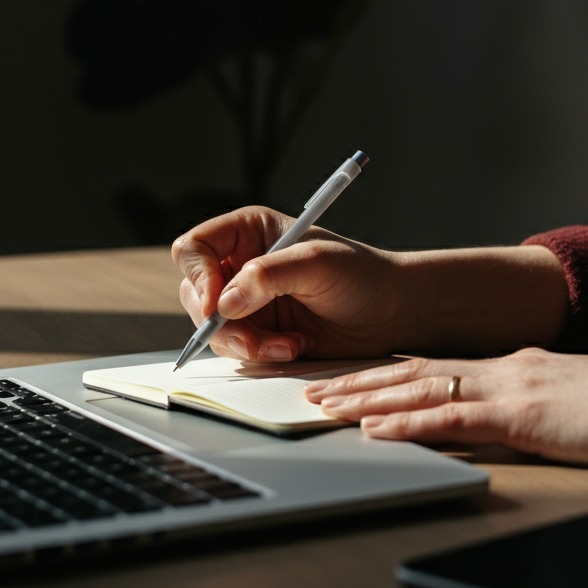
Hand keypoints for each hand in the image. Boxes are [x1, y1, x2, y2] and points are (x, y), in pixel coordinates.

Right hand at [172, 206, 405, 362]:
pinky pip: (237, 350)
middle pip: (196, 294)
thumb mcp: (318, 263)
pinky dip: (261, 354)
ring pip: (213, 328)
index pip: (194, 249)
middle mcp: (241, 265)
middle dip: (222, 322)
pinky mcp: (259, 333)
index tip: (218, 304)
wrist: (392, 313)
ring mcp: (248, 302)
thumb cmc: (362, 275)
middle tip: (253, 338)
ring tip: (290, 343)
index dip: (199, 276)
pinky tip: (295, 346)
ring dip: (247, 343)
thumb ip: (269, 276)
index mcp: (249, 232)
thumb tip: (224, 303)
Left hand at [305, 348, 587, 465]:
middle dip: (361, 380)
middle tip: (315, 387)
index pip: (435, 365)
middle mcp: (501, 367)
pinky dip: (408, 423)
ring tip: (326, 405)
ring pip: (421, 389)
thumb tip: (505, 411)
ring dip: (368, 398)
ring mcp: (509, 388)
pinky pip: (452, 420)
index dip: (388, 371)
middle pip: (415, 371)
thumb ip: (529, 400)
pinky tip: (375, 429)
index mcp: (512, 364)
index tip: (352, 378)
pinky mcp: (520, 416)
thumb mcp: (567, 396)